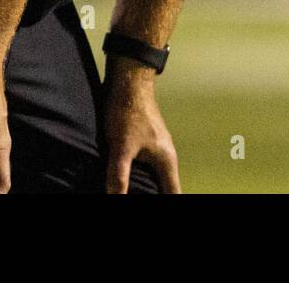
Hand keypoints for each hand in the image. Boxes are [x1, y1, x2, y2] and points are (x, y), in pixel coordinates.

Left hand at [103, 64, 180, 192]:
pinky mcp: (145, 142)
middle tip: (143, 197)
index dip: (170, 204)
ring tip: (134, 193)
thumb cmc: (128, 111)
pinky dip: (139, 178)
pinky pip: (146, 168)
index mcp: (167, 161)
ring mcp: (156, 148)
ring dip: (147, 189)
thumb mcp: (121, 146)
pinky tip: (126, 181)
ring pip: (156, 178)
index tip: (163, 209)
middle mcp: (166, 156)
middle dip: (157, 196)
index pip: (174, 194)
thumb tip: (114, 198)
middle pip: (166, 189)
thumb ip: (118, 176)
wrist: (129, 80)